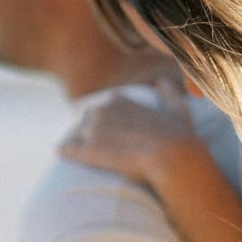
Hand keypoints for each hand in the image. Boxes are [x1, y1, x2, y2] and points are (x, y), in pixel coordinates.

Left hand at [58, 79, 198, 188]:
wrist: (172, 158)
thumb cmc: (178, 136)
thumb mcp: (177, 109)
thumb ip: (168, 93)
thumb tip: (162, 82)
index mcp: (119, 100)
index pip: (104, 107)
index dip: (107, 120)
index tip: (111, 132)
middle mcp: (102, 110)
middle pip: (86, 120)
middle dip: (89, 131)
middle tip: (93, 145)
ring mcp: (93, 131)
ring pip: (76, 135)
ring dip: (76, 143)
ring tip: (76, 152)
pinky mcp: (88, 151)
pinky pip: (68, 150)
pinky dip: (65, 152)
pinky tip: (62, 155)